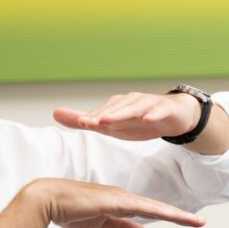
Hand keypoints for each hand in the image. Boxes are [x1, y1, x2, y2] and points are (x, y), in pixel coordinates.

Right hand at [25, 178, 204, 227]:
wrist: (47, 200)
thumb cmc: (68, 209)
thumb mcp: (98, 223)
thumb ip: (119, 227)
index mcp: (117, 201)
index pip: (146, 210)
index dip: (166, 215)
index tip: (184, 221)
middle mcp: (122, 197)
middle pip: (155, 208)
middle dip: (178, 216)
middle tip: (199, 223)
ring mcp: (119, 198)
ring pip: (154, 208)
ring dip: (175, 216)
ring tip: (196, 223)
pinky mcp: (114, 202)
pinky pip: (142, 208)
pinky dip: (159, 212)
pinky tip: (173, 217)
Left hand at [53, 92, 199, 140]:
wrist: (173, 116)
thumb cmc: (138, 119)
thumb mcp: (111, 125)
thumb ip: (85, 121)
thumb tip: (55, 113)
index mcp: (116, 106)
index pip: (101, 113)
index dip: (91, 118)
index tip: (80, 123)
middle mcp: (129, 102)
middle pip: (115, 109)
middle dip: (103, 115)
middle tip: (89, 122)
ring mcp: (147, 104)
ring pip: (134, 108)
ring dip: (122, 113)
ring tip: (110, 120)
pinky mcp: (164, 109)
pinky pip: (158, 111)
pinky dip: (153, 114)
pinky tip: (148, 119)